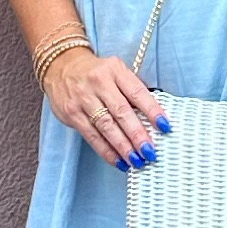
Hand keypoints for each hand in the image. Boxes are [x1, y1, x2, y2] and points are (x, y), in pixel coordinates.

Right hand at [44, 49, 169, 170]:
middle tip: (150, 151)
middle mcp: (99, 83)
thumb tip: (154, 119)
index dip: (152, 110)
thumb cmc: (97, 73)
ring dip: (123, 147)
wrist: (61, 66)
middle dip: (137, 134)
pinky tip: (118, 160)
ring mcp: (83, 98)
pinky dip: (106, 151)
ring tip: (136, 161)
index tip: (165, 126)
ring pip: (106, 126)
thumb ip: (132, 91)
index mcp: (115, 70)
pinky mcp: (71, 113)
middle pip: (121, 112)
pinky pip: (91, 136)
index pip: (137, 92)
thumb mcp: (116, 72)